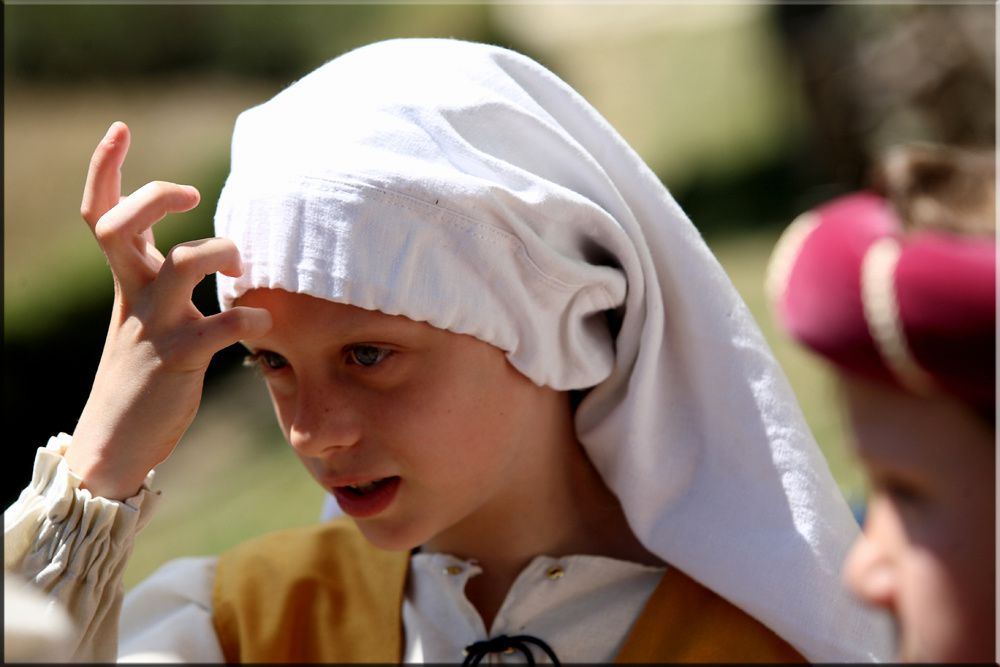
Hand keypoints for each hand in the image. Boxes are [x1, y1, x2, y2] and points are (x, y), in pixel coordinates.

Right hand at [64, 122, 271, 499]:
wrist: (117, 441)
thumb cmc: (144, 374)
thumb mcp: (149, 318)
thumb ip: (171, 280)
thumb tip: (218, 251)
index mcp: (127, 281)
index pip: (101, 214)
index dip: (104, 168)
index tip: (119, 128)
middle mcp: (134, 296)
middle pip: (121, 226)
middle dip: (154, 196)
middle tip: (191, 194)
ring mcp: (153, 326)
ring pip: (179, 266)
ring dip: (218, 251)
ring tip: (240, 268)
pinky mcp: (177, 360)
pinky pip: (218, 329)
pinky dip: (247, 323)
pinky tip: (261, 328)